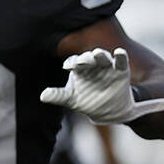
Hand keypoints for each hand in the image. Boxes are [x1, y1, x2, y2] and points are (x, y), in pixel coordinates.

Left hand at [40, 47, 163, 123]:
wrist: (108, 111)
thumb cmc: (86, 100)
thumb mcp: (71, 99)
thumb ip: (58, 96)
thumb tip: (42, 96)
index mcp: (79, 68)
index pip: (73, 62)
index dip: (71, 63)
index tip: (67, 67)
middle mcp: (92, 65)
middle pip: (87, 58)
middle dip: (85, 58)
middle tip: (82, 61)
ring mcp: (106, 66)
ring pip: (103, 57)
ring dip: (100, 55)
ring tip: (97, 53)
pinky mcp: (120, 70)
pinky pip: (120, 61)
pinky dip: (121, 56)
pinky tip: (119, 52)